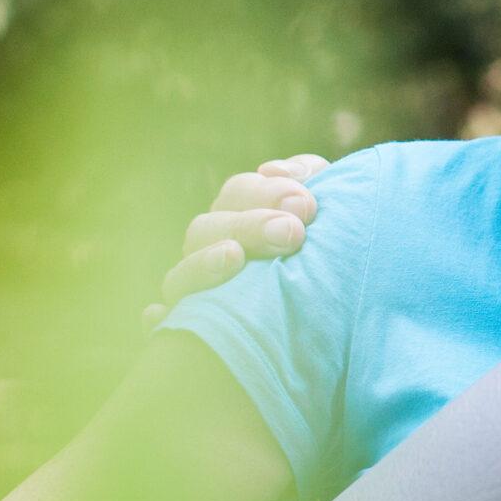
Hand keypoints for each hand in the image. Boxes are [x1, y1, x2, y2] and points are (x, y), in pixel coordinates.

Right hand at [143, 157, 331, 327]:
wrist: (342, 324)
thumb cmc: (333, 260)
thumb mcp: (332, 217)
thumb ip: (314, 181)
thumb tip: (279, 170)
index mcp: (241, 215)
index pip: (239, 192)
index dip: (267, 192)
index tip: (306, 204)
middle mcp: (212, 250)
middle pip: (207, 229)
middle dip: (248, 225)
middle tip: (293, 232)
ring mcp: (197, 291)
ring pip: (180, 275)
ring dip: (202, 264)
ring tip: (233, 257)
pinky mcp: (193, 330)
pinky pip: (163, 325)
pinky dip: (158, 319)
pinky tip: (159, 315)